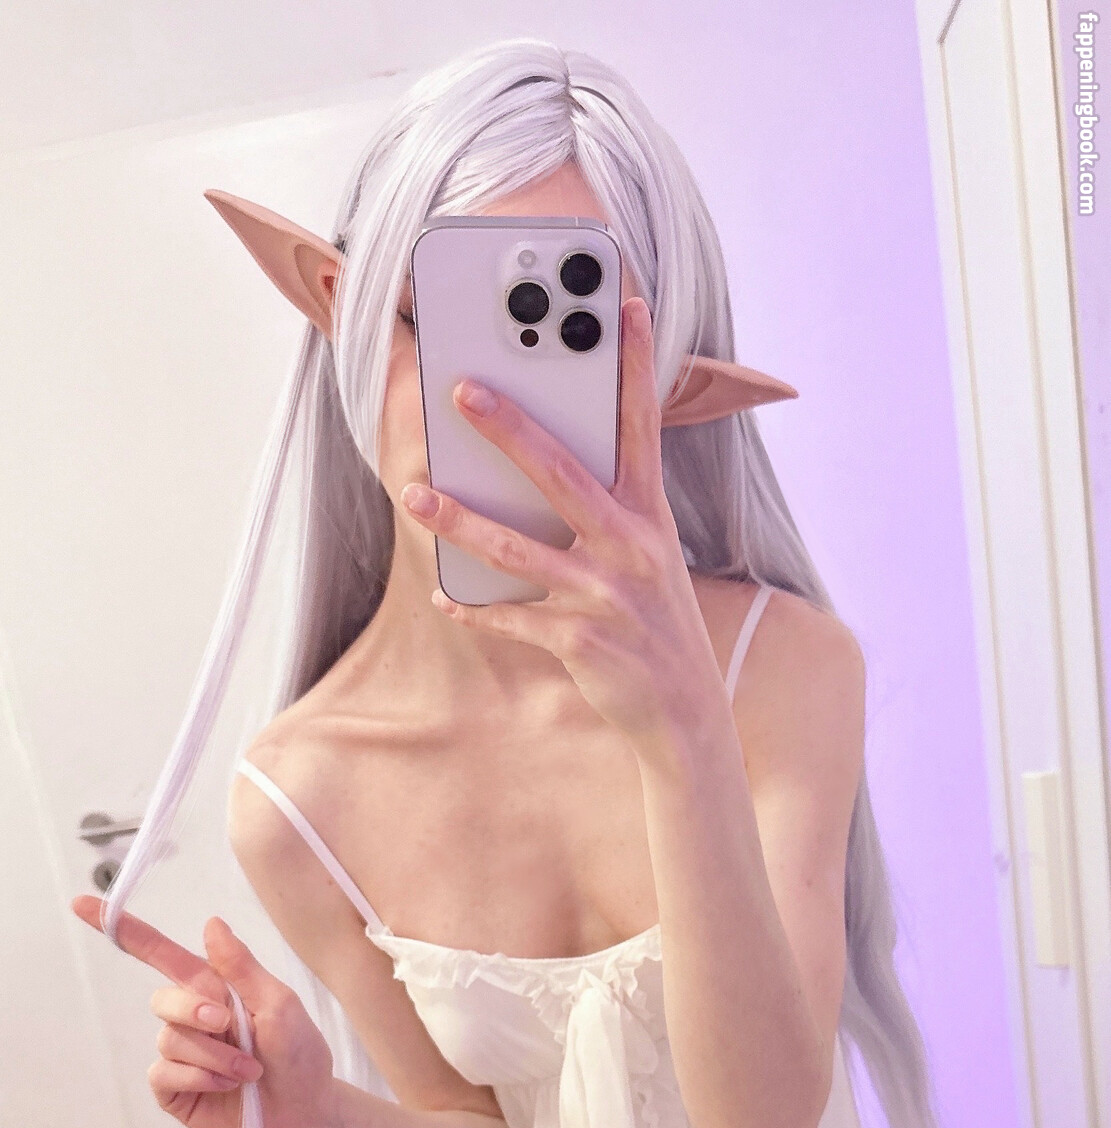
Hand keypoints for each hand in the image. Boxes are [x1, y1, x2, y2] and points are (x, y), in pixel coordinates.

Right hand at [70, 896, 335, 1127]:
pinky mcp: (175, 1090)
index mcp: (215, 990)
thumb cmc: (301, 1056)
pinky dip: (197, 1078)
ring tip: (247, 1071)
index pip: (162, 955)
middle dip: (194, 1011)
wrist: (308, 1114)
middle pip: (162, 1000)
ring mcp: (182, 1057)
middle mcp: (192, 1020)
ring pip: (170, 1041)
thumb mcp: (280, 1004)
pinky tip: (225, 1087)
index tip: (80, 904)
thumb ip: (241, 967)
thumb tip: (211, 922)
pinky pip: (163, 1073)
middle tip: (231, 1027)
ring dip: (213, 1056)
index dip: (123, 931)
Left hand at [399, 297, 730, 756]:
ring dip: (461, 521)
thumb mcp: (650, 558)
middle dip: (511, 430)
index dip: (635, 364)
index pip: (642, 427)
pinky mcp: (580, 641)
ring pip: (519, 549)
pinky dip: (476, 610)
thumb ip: (611, 509)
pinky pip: (513, 618)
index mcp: (650, 517)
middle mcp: (632, 548)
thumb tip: (542, 464)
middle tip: (463, 390)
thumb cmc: (655, 623)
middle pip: (563, 475)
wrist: (684, 714)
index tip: (625, 304)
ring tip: (415, 493)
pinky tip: (446, 598)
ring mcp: (605, 596)